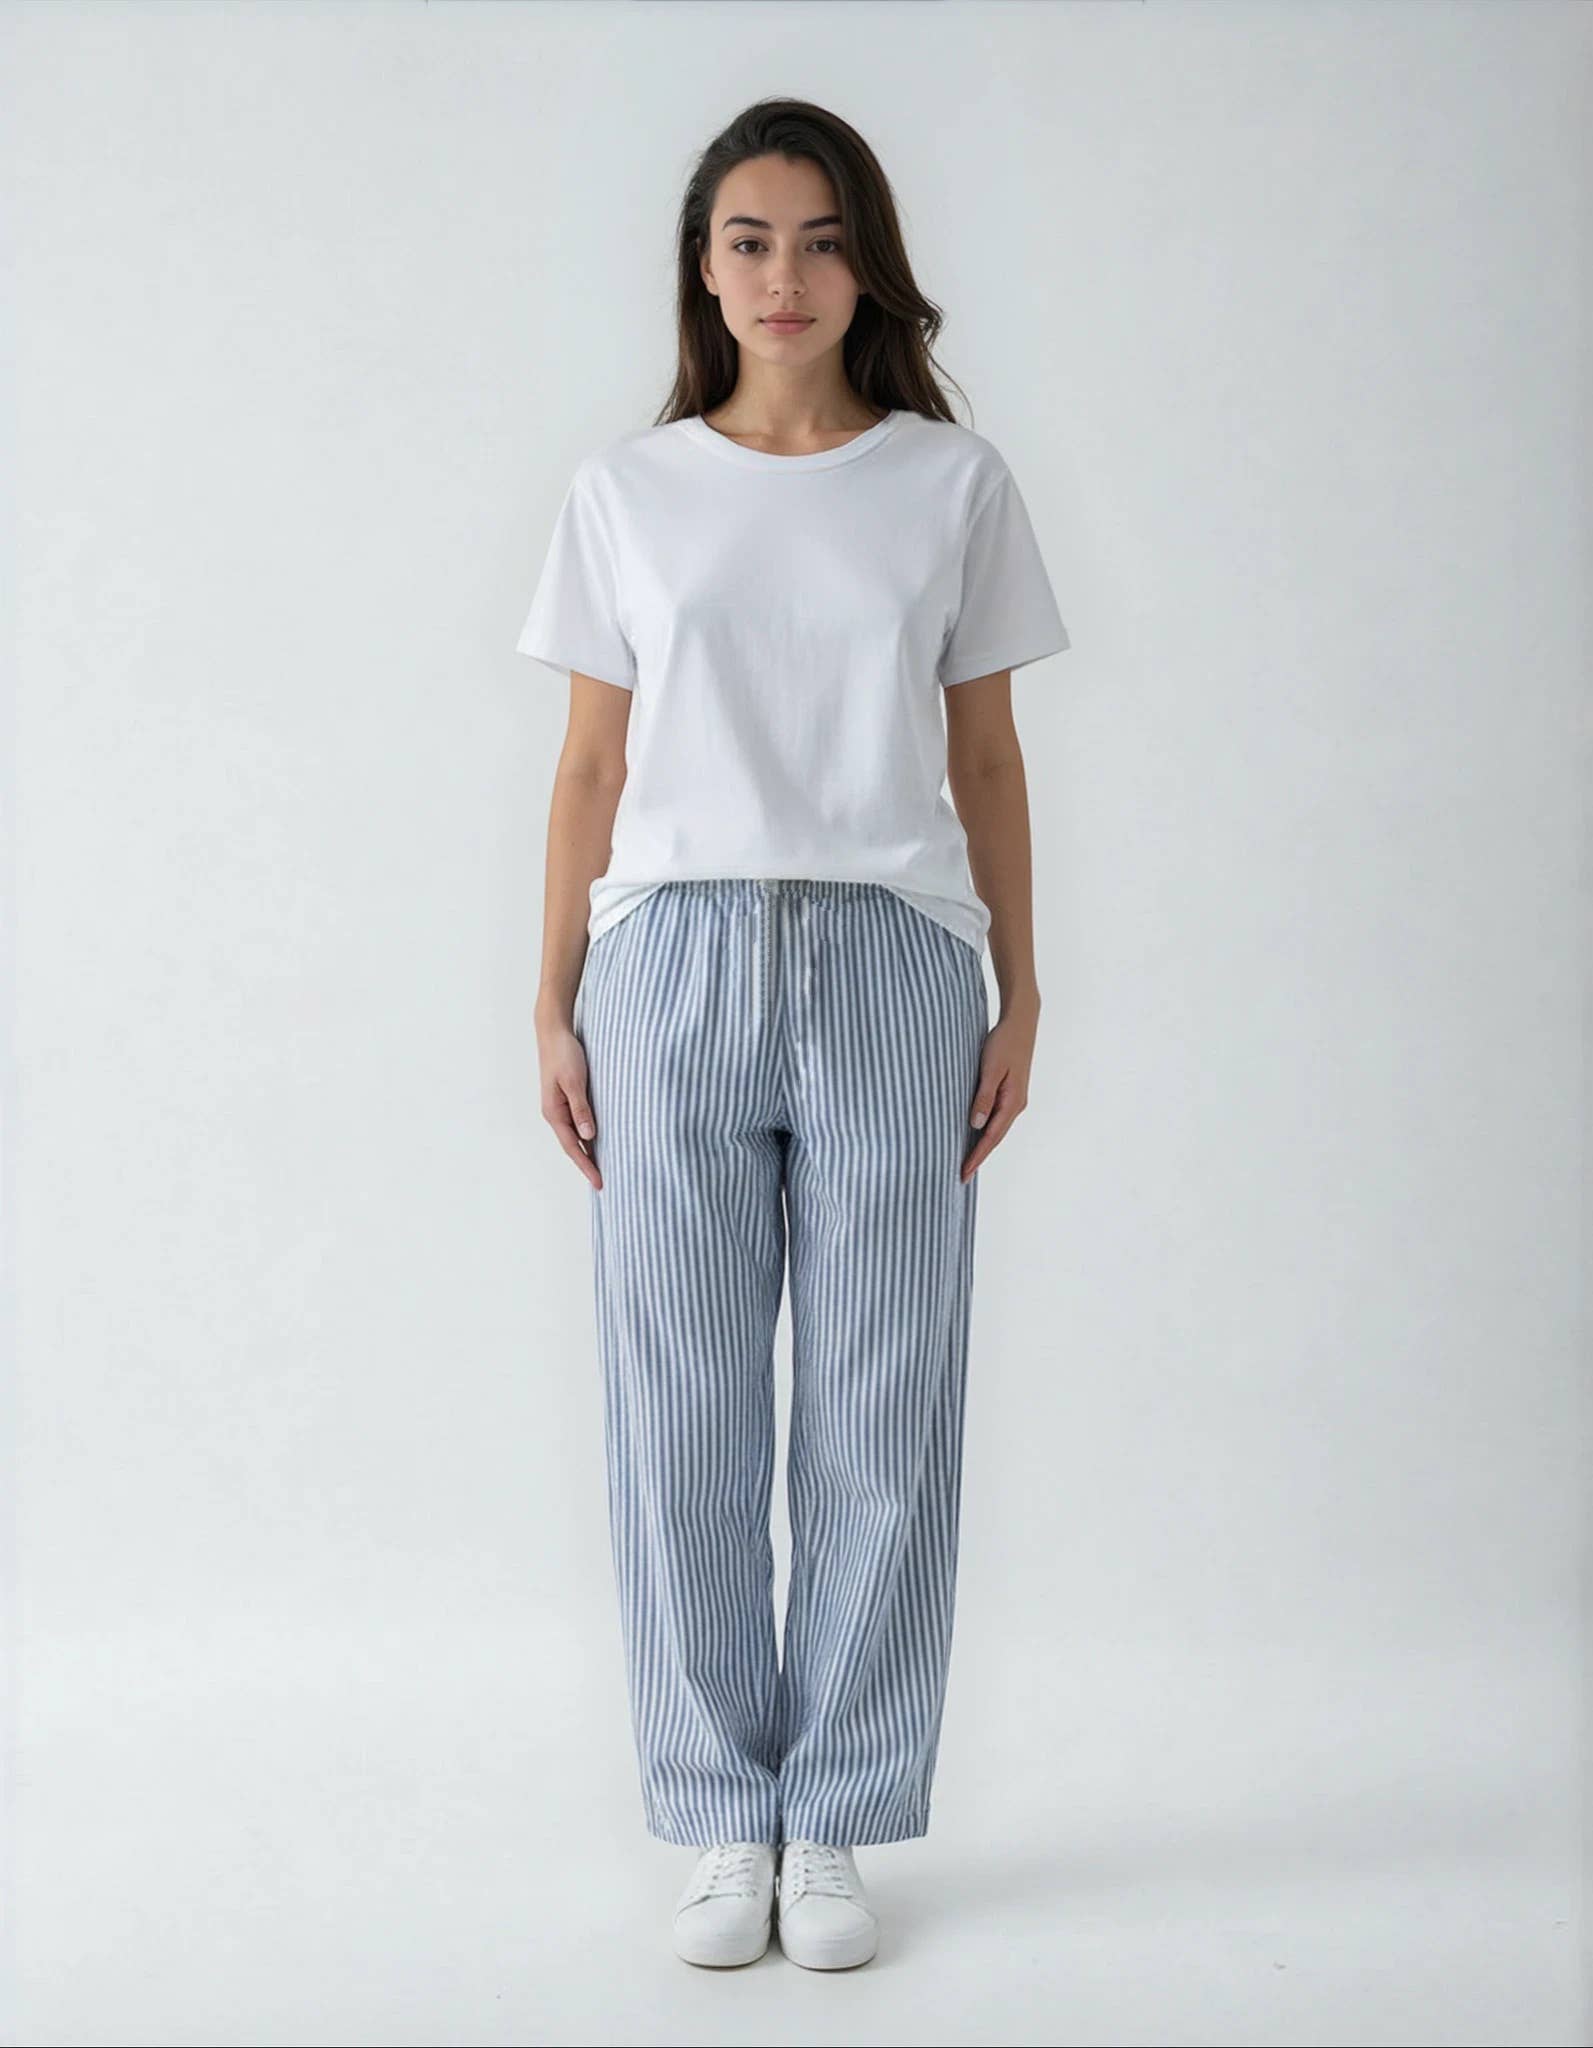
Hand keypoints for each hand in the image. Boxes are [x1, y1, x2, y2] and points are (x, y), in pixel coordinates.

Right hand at [541, 1017, 601, 1189]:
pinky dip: (587, 1135)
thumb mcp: (574, 1081)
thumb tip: (589, 1136)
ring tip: (601, 1168)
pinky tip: (596, 1140)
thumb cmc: (564, 1054)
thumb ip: (581, 1109)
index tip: (599, 1183)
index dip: (587, 1166)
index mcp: (554, 1112)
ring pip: (575, 1135)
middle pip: (573, 1146)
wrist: (554, 1032)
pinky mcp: (566, 1097)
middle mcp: (554, 1113)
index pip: (573, 1147)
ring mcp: (559, 1106)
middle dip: (587, 1164)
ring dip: (587, 1152)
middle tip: (603, 1182)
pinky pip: (577, 1123)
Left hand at [961, 998, 1037, 1182]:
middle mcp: (1016, 1105)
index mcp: (1013, 1102)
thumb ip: (983, 1096)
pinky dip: (985, 1130)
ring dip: (981, 1145)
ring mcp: (1015, 1099)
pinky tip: (974, 1133)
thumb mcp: (990, 1068)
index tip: (963, 1173)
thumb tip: (975, 1125)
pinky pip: (996, 1117)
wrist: (1021, 1023)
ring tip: (966, 1160)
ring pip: (996, 1128)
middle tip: (961, 1176)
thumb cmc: (1004, 1042)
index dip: (976, 1156)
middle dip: (978, 1157)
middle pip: (994, 1138)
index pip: (991, 1137)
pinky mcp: (1010, 1092)